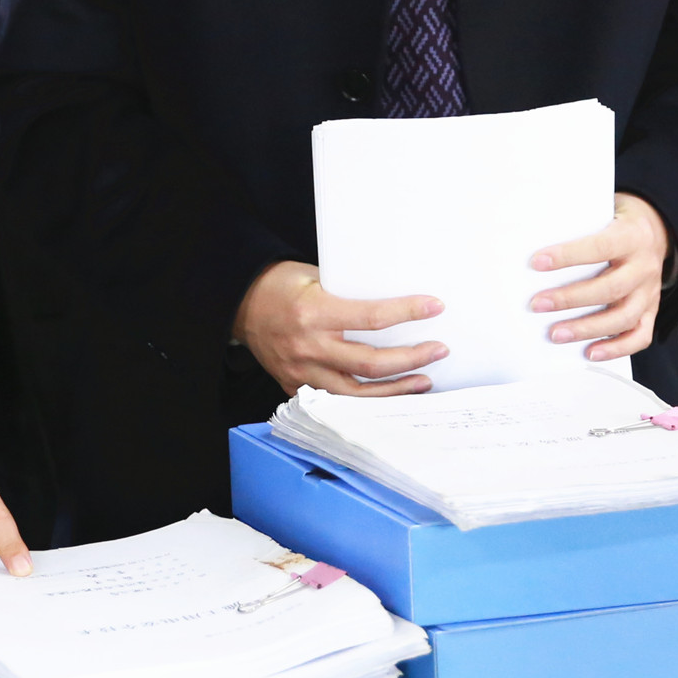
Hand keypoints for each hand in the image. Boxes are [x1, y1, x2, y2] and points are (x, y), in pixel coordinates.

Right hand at [234, 259, 446, 395]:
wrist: (239, 304)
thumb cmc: (279, 285)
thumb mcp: (314, 276)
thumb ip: (348, 294)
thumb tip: (394, 305)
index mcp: (313, 313)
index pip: (371, 318)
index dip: (407, 313)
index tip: (434, 308)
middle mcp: (308, 347)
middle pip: (371, 364)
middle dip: (411, 358)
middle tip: (437, 350)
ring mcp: (301, 372)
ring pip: (358, 393)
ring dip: (396, 389)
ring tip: (423, 381)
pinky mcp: (296, 386)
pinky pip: (337, 402)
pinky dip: (366, 401)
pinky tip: (388, 396)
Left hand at [533, 194, 672, 362]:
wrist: (656, 230)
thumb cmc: (617, 223)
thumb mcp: (603, 212)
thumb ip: (578, 224)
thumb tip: (533, 237)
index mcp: (632, 236)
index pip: (599, 247)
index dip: (568, 256)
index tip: (537, 263)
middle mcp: (645, 266)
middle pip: (609, 288)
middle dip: (570, 299)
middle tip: (537, 304)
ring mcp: (650, 292)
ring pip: (623, 317)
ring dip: (587, 329)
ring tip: (556, 334)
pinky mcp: (651, 311)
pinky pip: (639, 336)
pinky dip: (616, 348)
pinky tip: (590, 353)